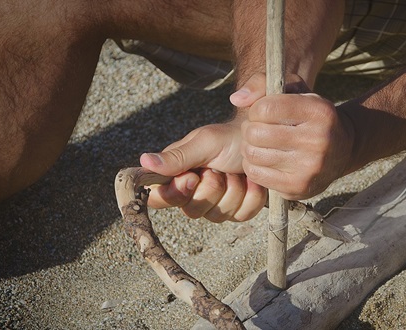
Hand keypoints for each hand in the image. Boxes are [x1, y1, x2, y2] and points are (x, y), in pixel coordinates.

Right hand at [140, 122, 266, 221]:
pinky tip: (250, 181)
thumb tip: (143, 161)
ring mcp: (215, 205)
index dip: (175, 193)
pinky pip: (241, 215)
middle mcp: (192, 193)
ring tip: (235, 171)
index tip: (192, 177)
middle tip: (219, 168)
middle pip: (191, 211)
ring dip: (233, 189)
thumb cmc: (229, 137)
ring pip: (218, 216)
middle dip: (211, 188)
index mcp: (176, 175)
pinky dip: (250, 196)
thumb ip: (176, 157)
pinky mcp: (237, 210)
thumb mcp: (204, 143)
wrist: (262, 140)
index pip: (159, 199)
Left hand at [239, 92, 354, 200]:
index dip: (256, 110)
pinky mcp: (298, 187)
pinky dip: (253, 166)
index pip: (265, 108)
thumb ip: (262, 84)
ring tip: (259, 143)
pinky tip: (263, 159)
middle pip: (256, 133)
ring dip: (249, 147)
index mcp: (318, 111)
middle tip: (257, 129)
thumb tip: (236, 99)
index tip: (263, 112)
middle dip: (250, 129)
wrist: (342, 150)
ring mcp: (309, 167)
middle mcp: (318, 139)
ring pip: (253, 155)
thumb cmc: (309, 116)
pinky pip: (256, 174)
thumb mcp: (294, 90)